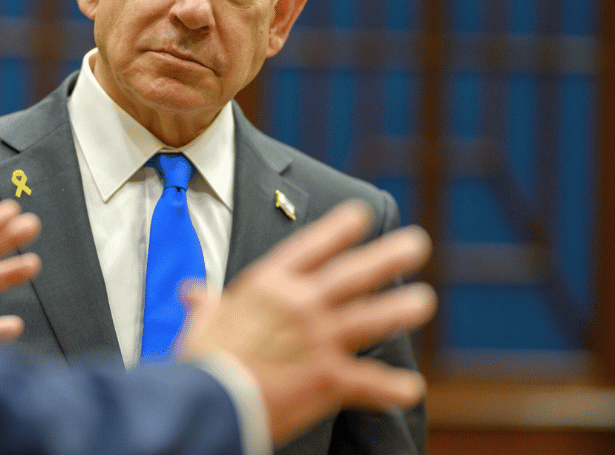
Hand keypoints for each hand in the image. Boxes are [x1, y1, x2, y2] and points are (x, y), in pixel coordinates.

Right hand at [177, 200, 434, 447]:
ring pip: (371, 318)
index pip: (310, 247)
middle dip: (387, 257)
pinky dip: (392, 387)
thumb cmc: (202, 363)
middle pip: (352, 274)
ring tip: (424, 300)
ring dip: (400, 309)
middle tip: (417, 244)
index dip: (338, 229)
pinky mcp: (329, 379)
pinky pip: (371, 382)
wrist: (209, 403)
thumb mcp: (202, 324)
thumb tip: (193, 293)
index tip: (362, 213)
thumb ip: (206, 305)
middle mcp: (299, 304)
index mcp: (267, 286)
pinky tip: (411, 388)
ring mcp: (318, 339)